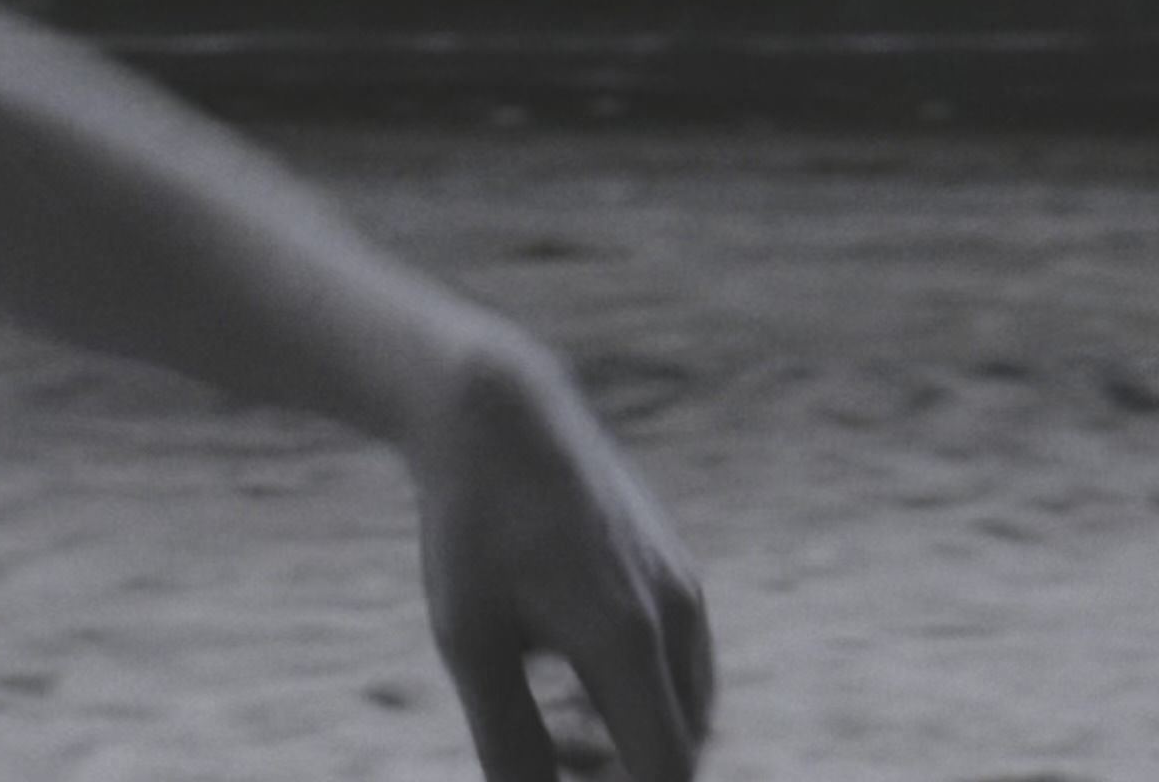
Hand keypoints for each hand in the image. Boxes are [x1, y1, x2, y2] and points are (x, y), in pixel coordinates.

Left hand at [411, 341, 714, 781]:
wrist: (500, 413)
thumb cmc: (475, 529)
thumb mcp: (472, 646)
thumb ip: (509, 741)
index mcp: (629, 641)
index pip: (668, 769)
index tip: (580, 776)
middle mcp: (674, 612)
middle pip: (686, 740)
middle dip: (626, 770)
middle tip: (552, 754)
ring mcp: (681, 581)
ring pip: (686, 697)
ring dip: (634, 730)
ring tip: (552, 716)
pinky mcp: (671, 560)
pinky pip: (678, 653)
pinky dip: (639, 685)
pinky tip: (568, 665)